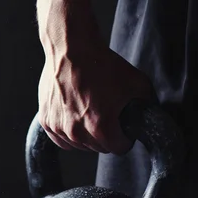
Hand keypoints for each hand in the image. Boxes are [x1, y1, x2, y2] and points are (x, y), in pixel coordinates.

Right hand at [38, 42, 153, 154]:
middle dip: (106, 136)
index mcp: (101, 127)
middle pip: (99, 148)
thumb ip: (146, 105)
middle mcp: (78, 132)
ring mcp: (60, 127)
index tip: (123, 130)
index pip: (119, 148)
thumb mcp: (136, 83)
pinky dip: (68, 133)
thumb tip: (150, 115)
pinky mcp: (46, 121)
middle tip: (107, 117)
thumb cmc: (100, 64)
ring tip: (90, 113)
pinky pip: (61, 139)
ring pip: (79, 146)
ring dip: (87, 135)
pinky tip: (75, 117)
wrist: (71, 48)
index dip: (125, 138)